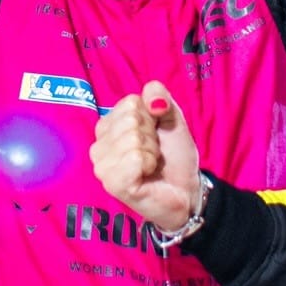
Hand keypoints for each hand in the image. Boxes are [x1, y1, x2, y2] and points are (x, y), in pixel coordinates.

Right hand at [91, 79, 201, 232]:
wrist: (186, 190)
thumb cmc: (173, 156)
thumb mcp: (170, 117)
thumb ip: (159, 95)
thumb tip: (152, 99)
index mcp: (108, 126)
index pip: (130, 103)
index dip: (151, 117)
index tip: (154, 135)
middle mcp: (98, 146)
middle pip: (130, 120)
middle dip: (151, 135)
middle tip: (154, 153)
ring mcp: (102, 166)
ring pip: (132, 139)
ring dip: (151, 152)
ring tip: (150, 165)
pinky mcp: (112, 184)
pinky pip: (134, 158)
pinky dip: (148, 164)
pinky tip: (146, 175)